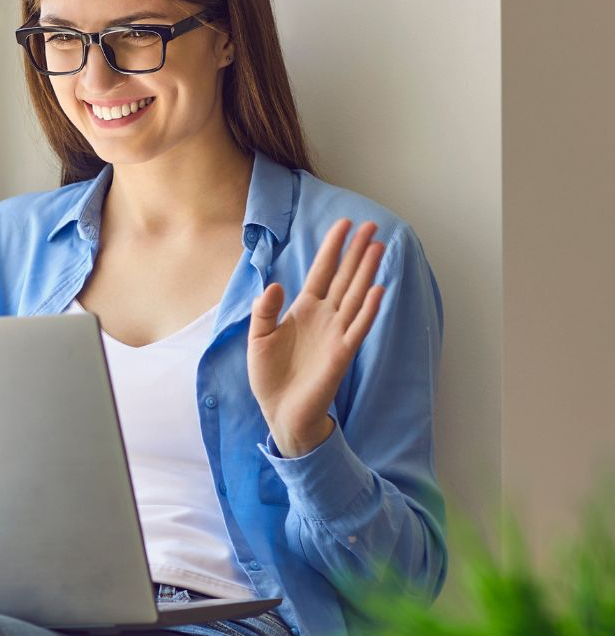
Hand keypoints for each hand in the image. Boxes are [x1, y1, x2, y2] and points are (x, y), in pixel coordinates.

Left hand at [247, 219, 385, 455]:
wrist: (280, 411)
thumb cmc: (270, 375)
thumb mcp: (258, 337)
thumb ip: (264, 310)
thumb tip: (275, 285)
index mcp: (304, 309)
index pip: (322, 271)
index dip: (332, 248)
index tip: (343, 224)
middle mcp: (324, 316)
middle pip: (344, 277)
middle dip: (357, 251)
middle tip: (371, 225)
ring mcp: (335, 333)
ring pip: (355, 295)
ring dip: (367, 272)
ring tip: (378, 246)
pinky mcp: (341, 354)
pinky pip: (357, 328)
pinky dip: (368, 310)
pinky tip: (378, 290)